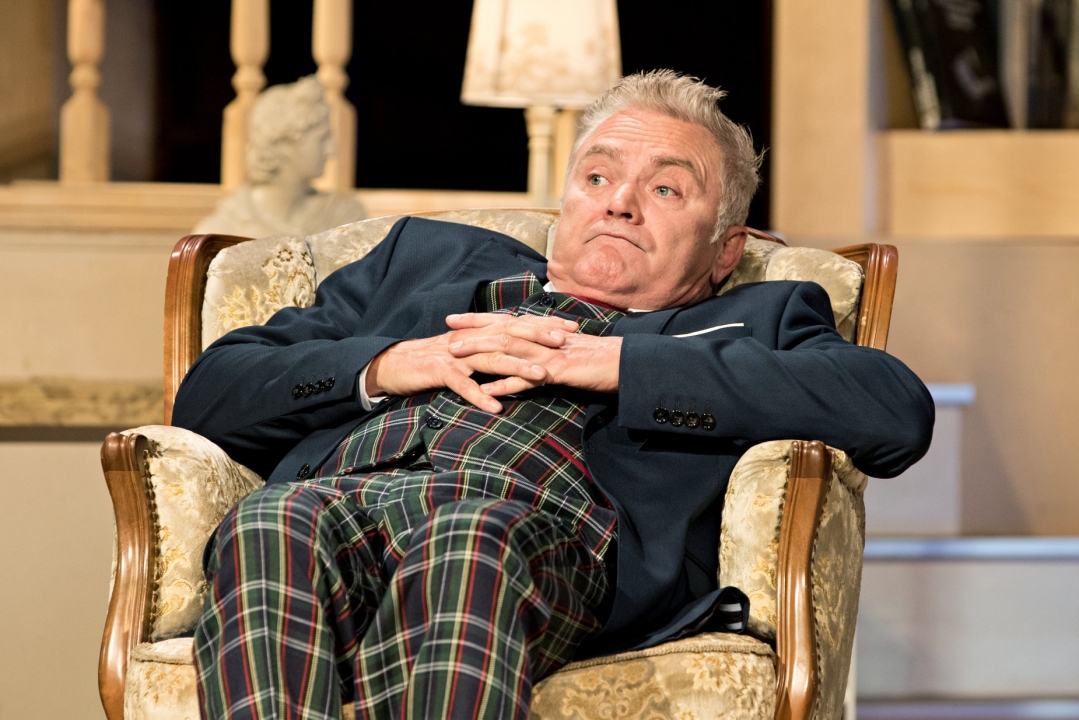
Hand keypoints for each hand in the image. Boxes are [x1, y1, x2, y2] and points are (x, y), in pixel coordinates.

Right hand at [366, 313, 579, 412]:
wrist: (392, 364)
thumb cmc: (432, 361)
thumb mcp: (465, 351)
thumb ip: (490, 350)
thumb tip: (520, 351)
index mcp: (479, 334)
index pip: (517, 325)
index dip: (543, 325)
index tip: (571, 328)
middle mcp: (471, 340)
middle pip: (509, 336)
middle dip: (539, 339)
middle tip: (565, 344)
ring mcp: (455, 355)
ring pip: (491, 359)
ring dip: (519, 369)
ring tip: (544, 378)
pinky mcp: (439, 372)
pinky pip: (462, 385)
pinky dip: (479, 396)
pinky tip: (496, 407)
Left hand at [445, 312, 622, 396]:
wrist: (625, 364)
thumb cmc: (599, 360)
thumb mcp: (568, 351)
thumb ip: (546, 351)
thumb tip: (529, 355)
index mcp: (544, 333)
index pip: (506, 321)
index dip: (480, 319)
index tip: (456, 318)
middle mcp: (542, 339)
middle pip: (501, 330)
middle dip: (471, 328)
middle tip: (446, 328)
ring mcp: (548, 354)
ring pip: (508, 349)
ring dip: (479, 351)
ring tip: (454, 355)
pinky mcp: (557, 371)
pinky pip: (526, 378)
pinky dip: (505, 384)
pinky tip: (486, 390)